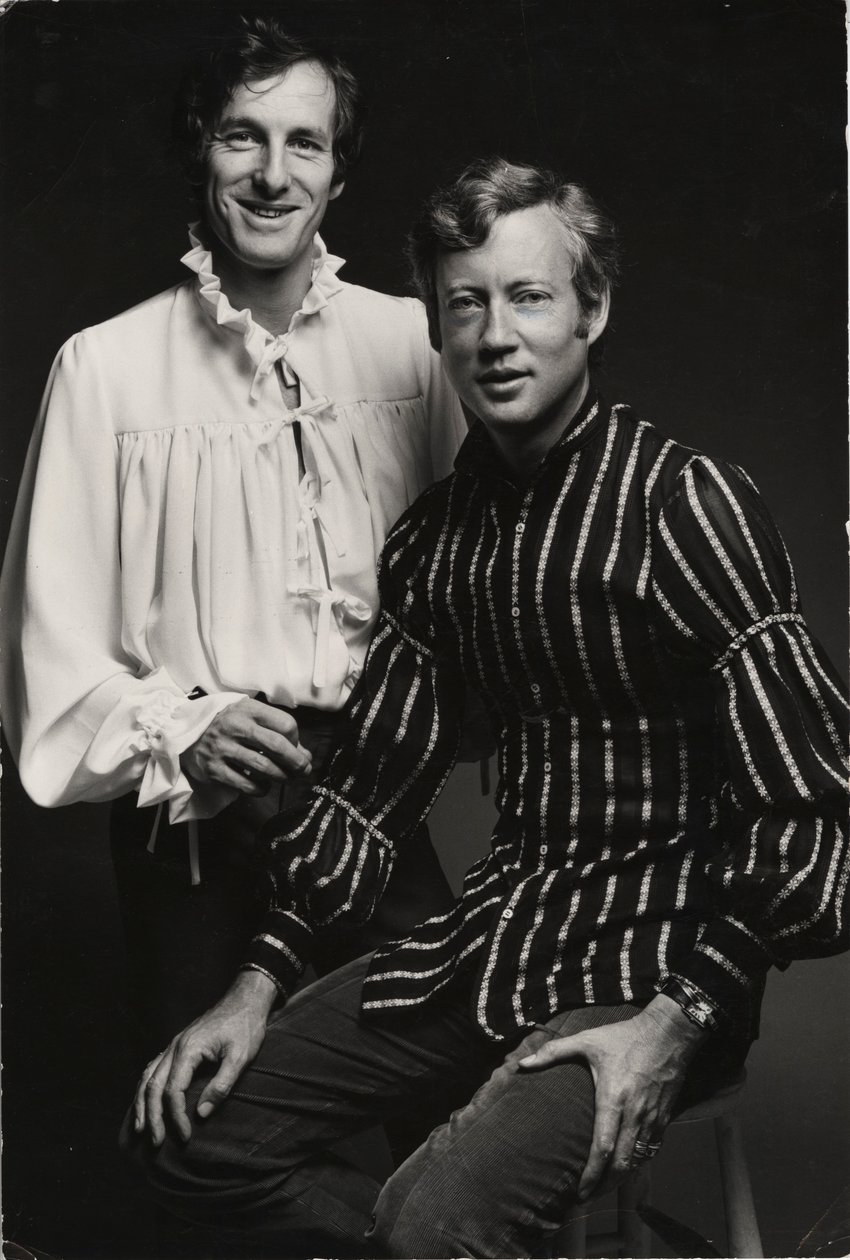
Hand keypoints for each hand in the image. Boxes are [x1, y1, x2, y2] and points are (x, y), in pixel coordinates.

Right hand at [133, 969, 277, 1145]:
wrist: (245, 999)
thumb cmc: (245, 1026)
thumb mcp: (240, 1057)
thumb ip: (221, 1085)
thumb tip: (200, 1114)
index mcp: (188, 1050)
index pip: (173, 1091)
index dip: (176, 1117)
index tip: (185, 1137)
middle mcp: (174, 1047)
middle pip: (153, 1086)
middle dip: (152, 1117)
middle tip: (156, 1143)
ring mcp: (173, 1045)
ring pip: (147, 1077)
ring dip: (142, 1104)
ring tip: (139, 1129)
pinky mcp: (178, 1045)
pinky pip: (153, 1069)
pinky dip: (146, 1088)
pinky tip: (145, 1101)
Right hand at [180, 697, 311, 795]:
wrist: (185, 732)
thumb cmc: (227, 724)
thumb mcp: (249, 717)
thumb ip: (277, 731)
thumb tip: (306, 756)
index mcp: (248, 710)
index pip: (285, 724)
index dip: (297, 739)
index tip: (295, 746)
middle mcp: (235, 727)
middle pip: (278, 747)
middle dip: (297, 762)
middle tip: (303, 770)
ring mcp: (223, 749)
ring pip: (264, 769)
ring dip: (282, 777)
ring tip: (285, 778)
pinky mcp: (214, 769)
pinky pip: (247, 785)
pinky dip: (261, 789)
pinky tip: (264, 785)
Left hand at [518, 995, 708, 1198]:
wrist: (668, 1033)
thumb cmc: (623, 1037)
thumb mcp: (586, 1040)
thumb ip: (553, 1052)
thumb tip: (522, 1064)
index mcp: (613, 1099)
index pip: (602, 1148)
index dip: (591, 1175)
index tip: (579, 1192)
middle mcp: (634, 1115)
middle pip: (621, 1165)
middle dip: (604, 1186)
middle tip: (587, 1197)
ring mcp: (652, 1118)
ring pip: (638, 1161)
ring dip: (621, 1179)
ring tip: (603, 1187)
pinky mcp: (665, 1117)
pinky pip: (652, 1150)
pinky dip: (638, 1163)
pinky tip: (627, 1166)